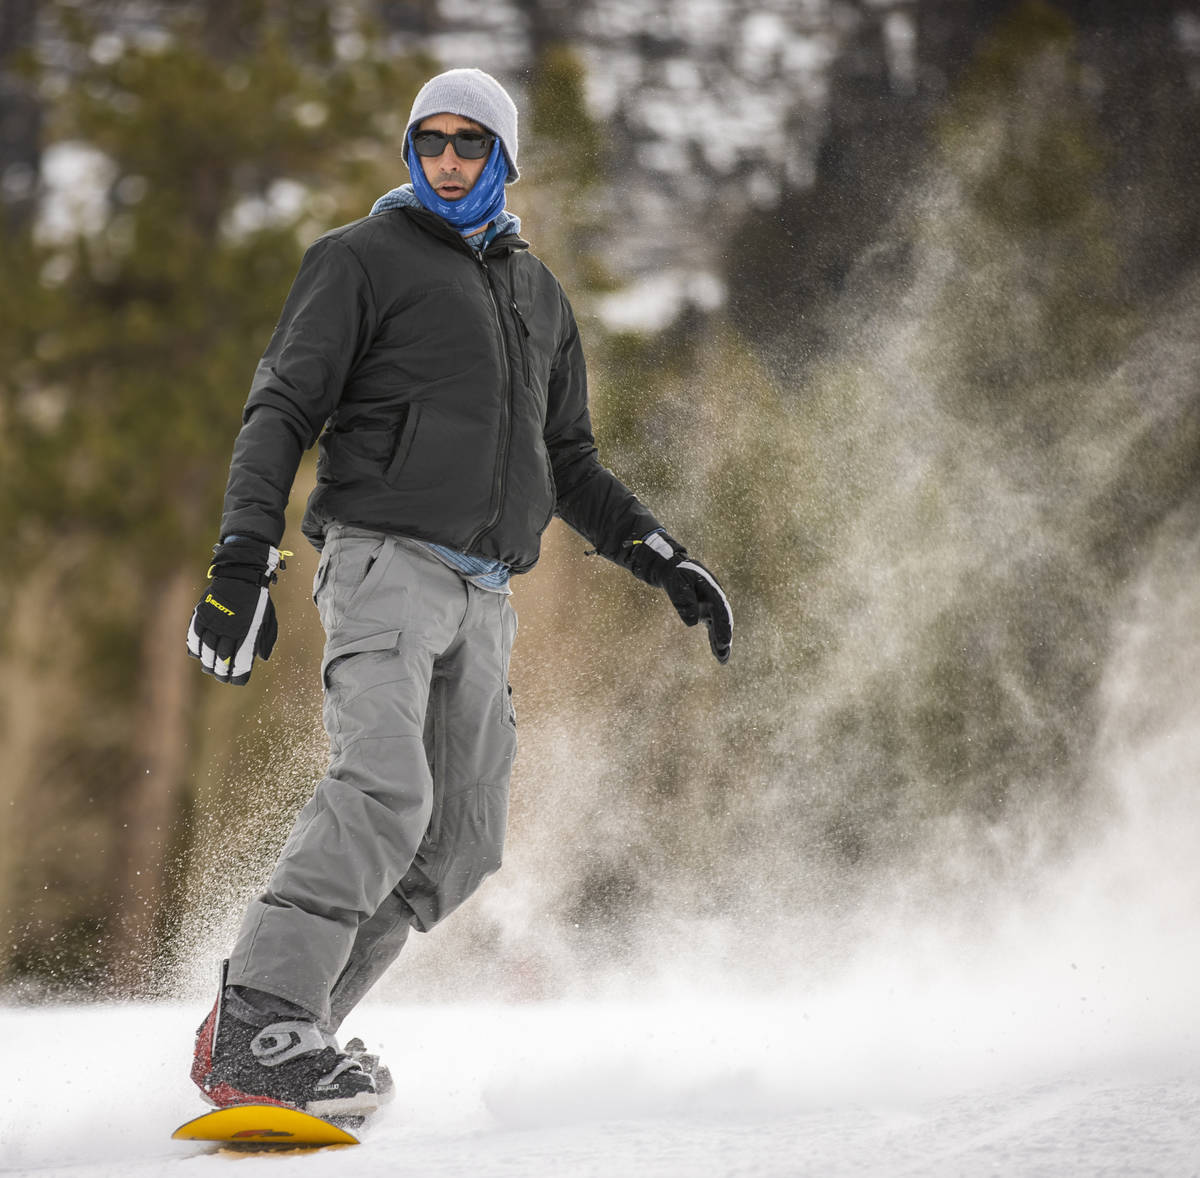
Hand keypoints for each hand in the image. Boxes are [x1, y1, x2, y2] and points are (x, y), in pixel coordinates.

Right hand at [186, 538, 286, 684]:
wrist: (242, 573)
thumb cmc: (258, 598)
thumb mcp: (268, 618)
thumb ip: (265, 639)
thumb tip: (263, 658)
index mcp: (247, 632)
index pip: (240, 661)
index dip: (238, 674)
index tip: (237, 679)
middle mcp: (229, 630)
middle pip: (221, 659)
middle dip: (221, 672)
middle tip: (222, 676)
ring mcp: (214, 622)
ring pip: (206, 650)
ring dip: (207, 662)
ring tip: (210, 667)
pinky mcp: (202, 614)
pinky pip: (194, 635)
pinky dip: (195, 647)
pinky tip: (197, 653)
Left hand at [630, 530, 732, 663]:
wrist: (673, 568)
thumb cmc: (676, 574)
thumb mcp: (677, 583)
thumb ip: (684, 601)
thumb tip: (692, 623)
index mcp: (712, 589)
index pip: (720, 611)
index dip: (723, 627)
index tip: (724, 641)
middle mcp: (715, 599)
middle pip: (723, 621)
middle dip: (724, 638)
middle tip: (724, 654)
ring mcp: (711, 606)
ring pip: (719, 627)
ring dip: (721, 643)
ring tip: (723, 660)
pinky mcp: (706, 612)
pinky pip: (712, 627)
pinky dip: (714, 640)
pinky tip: (718, 653)